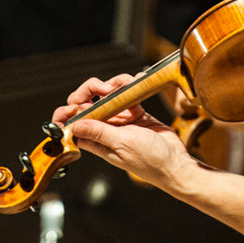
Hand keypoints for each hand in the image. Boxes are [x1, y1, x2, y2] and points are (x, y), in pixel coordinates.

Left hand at [53, 74, 196, 188]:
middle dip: (92, 89)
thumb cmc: (150, 161)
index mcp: (96, 140)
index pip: (72, 124)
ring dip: (115, 84)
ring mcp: (120, 120)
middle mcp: (105, 128)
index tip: (75, 103)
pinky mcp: (135, 113)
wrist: (176, 162)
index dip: (68, 112)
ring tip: (127, 82)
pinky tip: (138, 81)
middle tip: (105, 88)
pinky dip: (131, 85)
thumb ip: (99, 133)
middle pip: (87, 103)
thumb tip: (73, 125)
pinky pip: (127, 94)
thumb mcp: (122, 144)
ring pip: (107, 95)